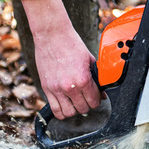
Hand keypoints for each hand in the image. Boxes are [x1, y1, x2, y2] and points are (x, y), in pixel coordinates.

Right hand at [20, 0, 101, 119]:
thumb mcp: (89, 59)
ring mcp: (56, 89)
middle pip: (82, 109)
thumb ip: (96, 78)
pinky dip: (61, 111)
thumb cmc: (71, 44)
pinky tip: (65, 104)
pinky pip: (54, 109)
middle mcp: (70, 87)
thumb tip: (101, 93)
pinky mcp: (46, 88)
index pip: (94, 101)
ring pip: (68, 113)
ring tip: (75, 102)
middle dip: (87, 105)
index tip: (95, 97)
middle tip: (86, 98)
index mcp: (83, 79)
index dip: (97, 100)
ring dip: (74, 110)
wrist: (52, 35)